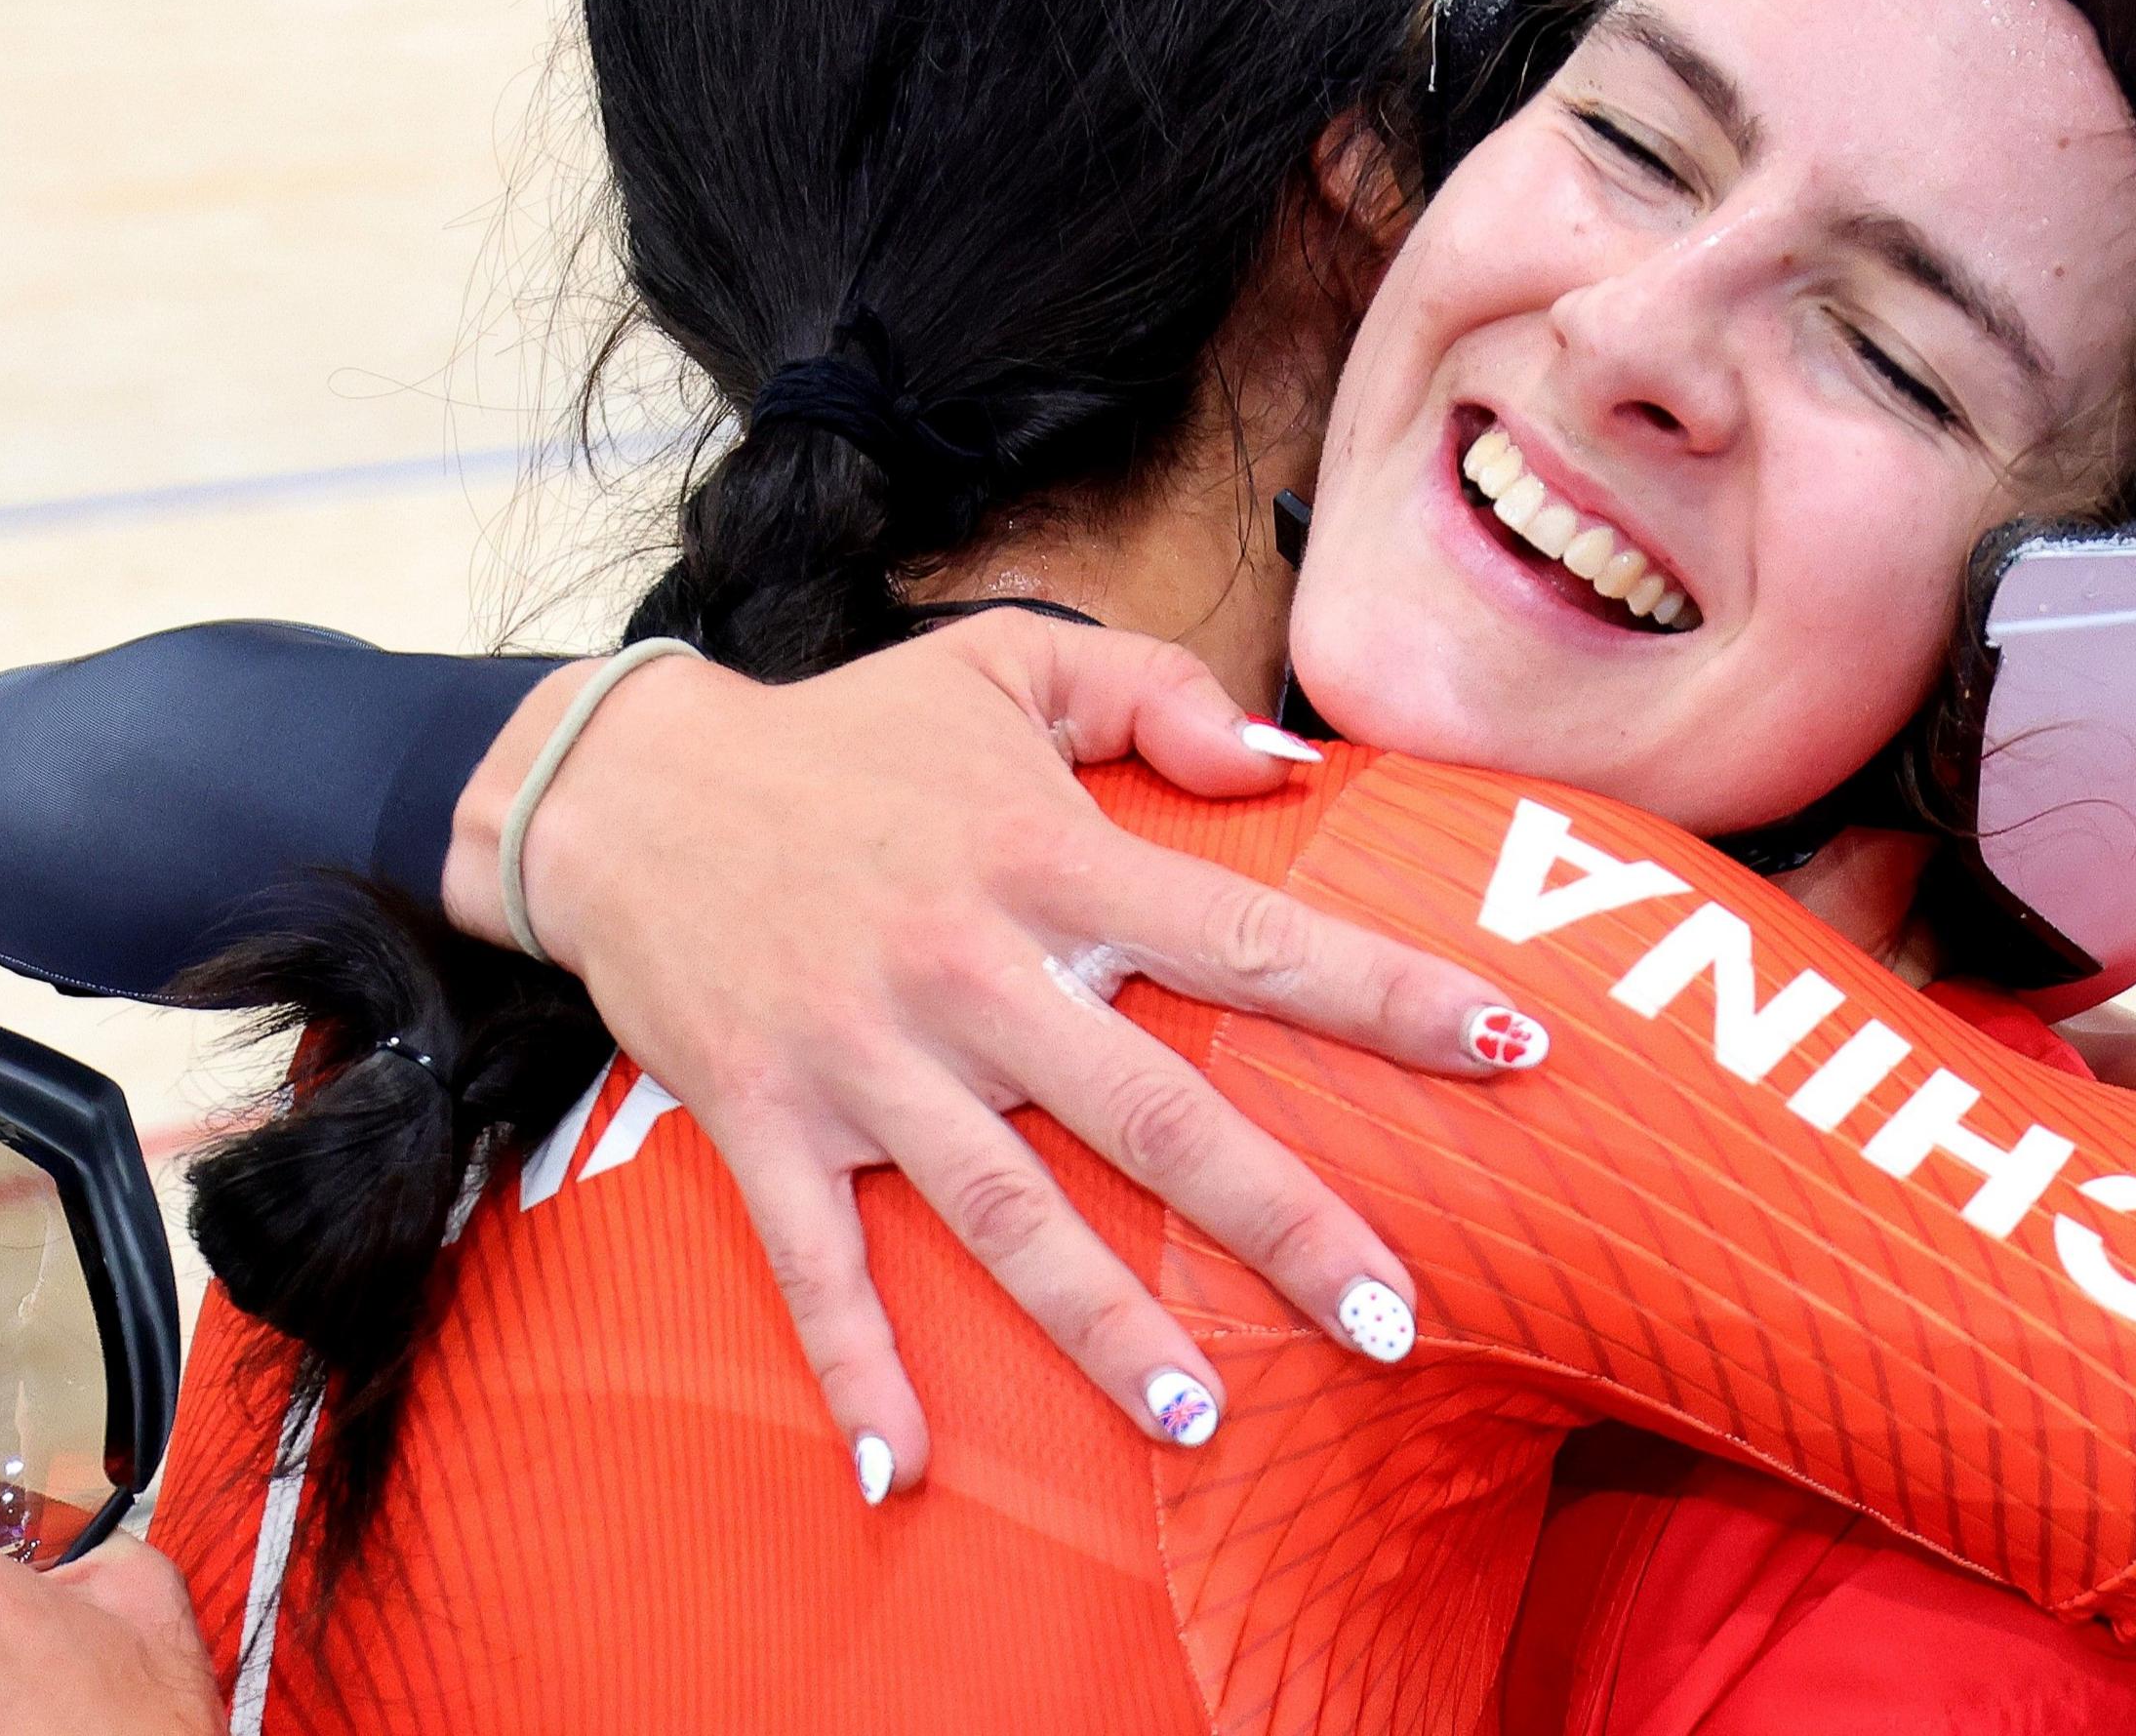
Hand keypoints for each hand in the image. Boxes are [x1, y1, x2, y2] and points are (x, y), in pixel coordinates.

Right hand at [448, 611, 1532, 1489]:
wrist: (623, 786)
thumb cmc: (845, 734)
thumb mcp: (1005, 666)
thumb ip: (1158, 696)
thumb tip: (1294, 766)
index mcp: (1046, 862)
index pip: (1247, 936)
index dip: (1385, 993)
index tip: (1512, 1048)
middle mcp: (969, 971)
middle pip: (1153, 1114)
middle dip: (1280, 1221)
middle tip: (1392, 1318)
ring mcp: (865, 1060)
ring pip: (1007, 1214)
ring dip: (1105, 1326)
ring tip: (1206, 1419)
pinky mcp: (767, 1123)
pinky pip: (816, 1266)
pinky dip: (857, 1371)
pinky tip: (905, 1470)